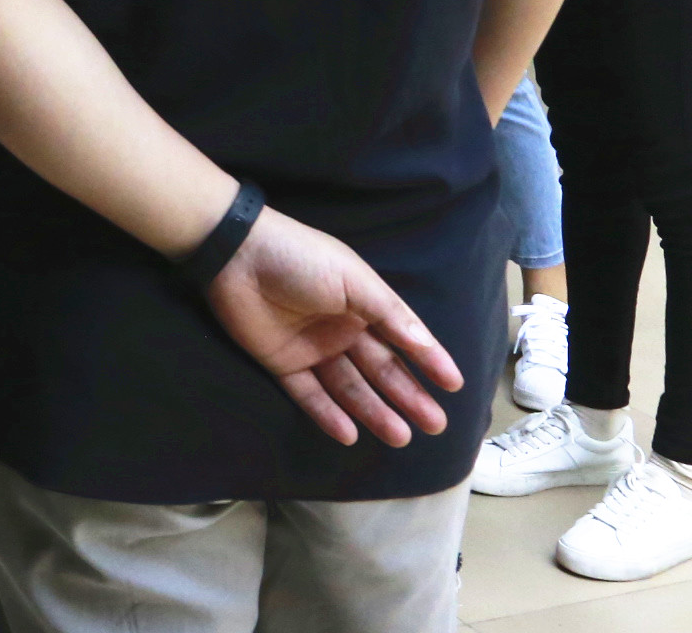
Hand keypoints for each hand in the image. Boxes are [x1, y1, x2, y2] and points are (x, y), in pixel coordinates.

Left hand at [202, 205, 459, 447]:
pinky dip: (328, 415)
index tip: (454, 386)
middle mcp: (341, 329)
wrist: (237, 254)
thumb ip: (390, 315)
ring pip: (350, 388)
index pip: (402, 339)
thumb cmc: (301, 258)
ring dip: (375, 412)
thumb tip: (428, 346)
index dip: (428, 361)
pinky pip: (309, 395)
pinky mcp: (282, 363)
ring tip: (401, 438)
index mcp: (362, 305)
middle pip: (380, 370)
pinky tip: (350, 435)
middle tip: (435, 426)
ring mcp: (312, 348)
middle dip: (408, 397)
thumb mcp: (354, 279)